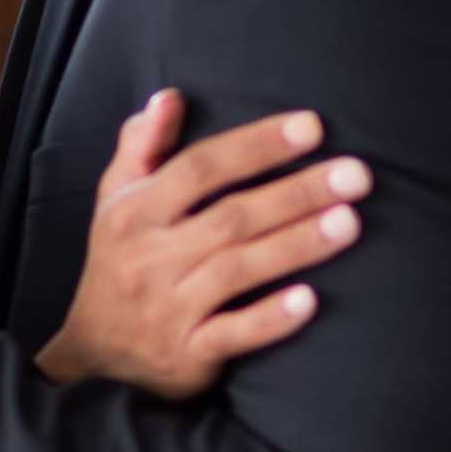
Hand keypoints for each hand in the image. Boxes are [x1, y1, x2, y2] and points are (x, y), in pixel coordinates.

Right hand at [35, 93, 366, 396]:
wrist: (94, 353)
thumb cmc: (119, 262)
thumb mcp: (116, 199)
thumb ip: (141, 145)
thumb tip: (170, 97)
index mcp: (135, 212)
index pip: (199, 168)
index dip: (256, 145)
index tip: (311, 127)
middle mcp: (150, 257)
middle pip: (230, 217)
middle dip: (296, 193)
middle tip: (356, 175)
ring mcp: (169, 308)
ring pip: (238, 270)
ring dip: (296, 245)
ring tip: (349, 222)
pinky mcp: (188, 354)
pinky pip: (233, 334)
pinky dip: (270, 319)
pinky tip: (309, 301)